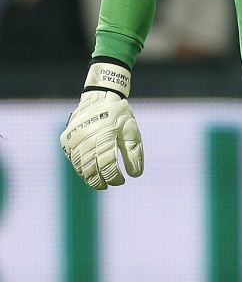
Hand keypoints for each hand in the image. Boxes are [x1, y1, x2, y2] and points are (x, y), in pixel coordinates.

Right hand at [60, 62, 142, 190]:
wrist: (100, 96)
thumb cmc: (119, 116)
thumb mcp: (132, 131)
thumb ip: (133, 154)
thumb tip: (135, 175)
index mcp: (105, 136)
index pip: (108, 165)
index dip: (114, 177)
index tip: (121, 181)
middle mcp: (86, 138)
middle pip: (92, 168)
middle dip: (101, 181)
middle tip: (109, 185)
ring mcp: (74, 139)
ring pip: (80, 166)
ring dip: (89, 178)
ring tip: (100, 183)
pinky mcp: (67, 139)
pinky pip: (73, 159)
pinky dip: (80, 169)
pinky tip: (89, 174)